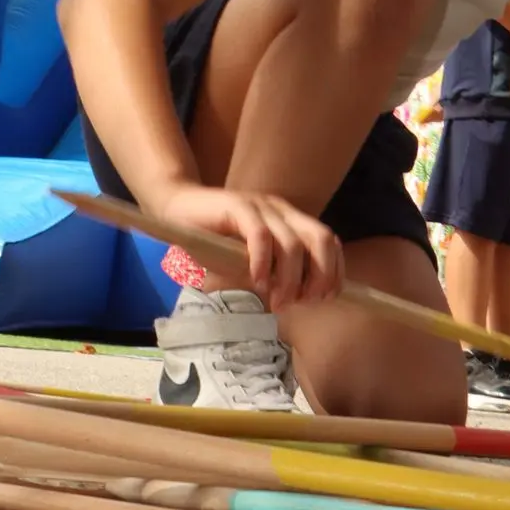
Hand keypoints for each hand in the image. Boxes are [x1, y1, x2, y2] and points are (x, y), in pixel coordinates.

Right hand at [152, 180, 343, 315]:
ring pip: (293, 244)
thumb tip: (299, 298)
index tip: (323, 298)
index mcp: (291, 221)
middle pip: (321, 239)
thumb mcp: (250, 261)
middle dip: (320, 276)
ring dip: (290, 279)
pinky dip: (264, 263)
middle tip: (303, 302)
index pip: (328, 241)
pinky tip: (257, 281)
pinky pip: (261, 236)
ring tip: (277, 301)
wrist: (176, 210)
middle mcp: (282, 211)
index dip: (333, 271)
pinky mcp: (238, 206)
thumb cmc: (213, 239)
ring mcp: (261, 207)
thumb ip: (273, 272)